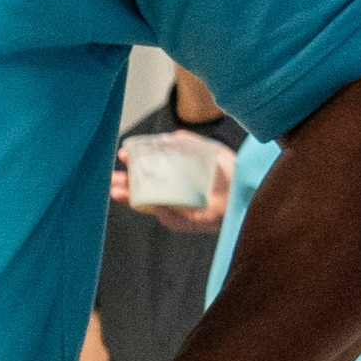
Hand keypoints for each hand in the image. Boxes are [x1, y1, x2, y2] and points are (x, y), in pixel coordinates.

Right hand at [111, 133, 235, 229]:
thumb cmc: (231, 169)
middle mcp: (178, 194)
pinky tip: (155, 203)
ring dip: (133, 200)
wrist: (249, 187)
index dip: (136, 165)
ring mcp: (184, 209)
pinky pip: (173, 219)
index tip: (123, 156)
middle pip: (146, 191)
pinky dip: (163, 212)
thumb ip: (188, 143)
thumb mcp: (208, 150)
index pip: (151, 172)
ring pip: (152, 206)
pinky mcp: (194, 222)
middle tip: (111, 181)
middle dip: (126, 186)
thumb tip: (168, 138)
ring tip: (116, 192)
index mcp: (179, 177)